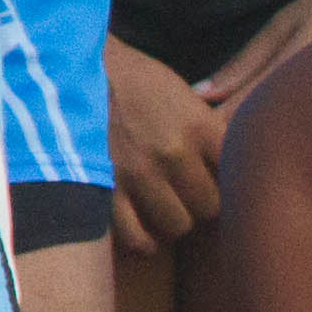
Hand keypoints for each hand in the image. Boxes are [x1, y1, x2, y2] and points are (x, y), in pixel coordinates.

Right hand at [108, 35, 226, 255]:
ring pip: (178, 225)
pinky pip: (136, 237)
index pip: (235, 175)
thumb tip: (232, 162)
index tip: (219, 182)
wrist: (76, 69)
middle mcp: (174, 152)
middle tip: (189, 198)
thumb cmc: (133, 78)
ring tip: (166, 210)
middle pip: (210, 206)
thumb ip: (206, 129)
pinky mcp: (107, 189)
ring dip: (173, 220)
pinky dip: (143, 242)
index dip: (230, 183)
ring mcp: (140, 173)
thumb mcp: (181, 92)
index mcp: (198, 126)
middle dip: (201, 204)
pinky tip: (146, 237)